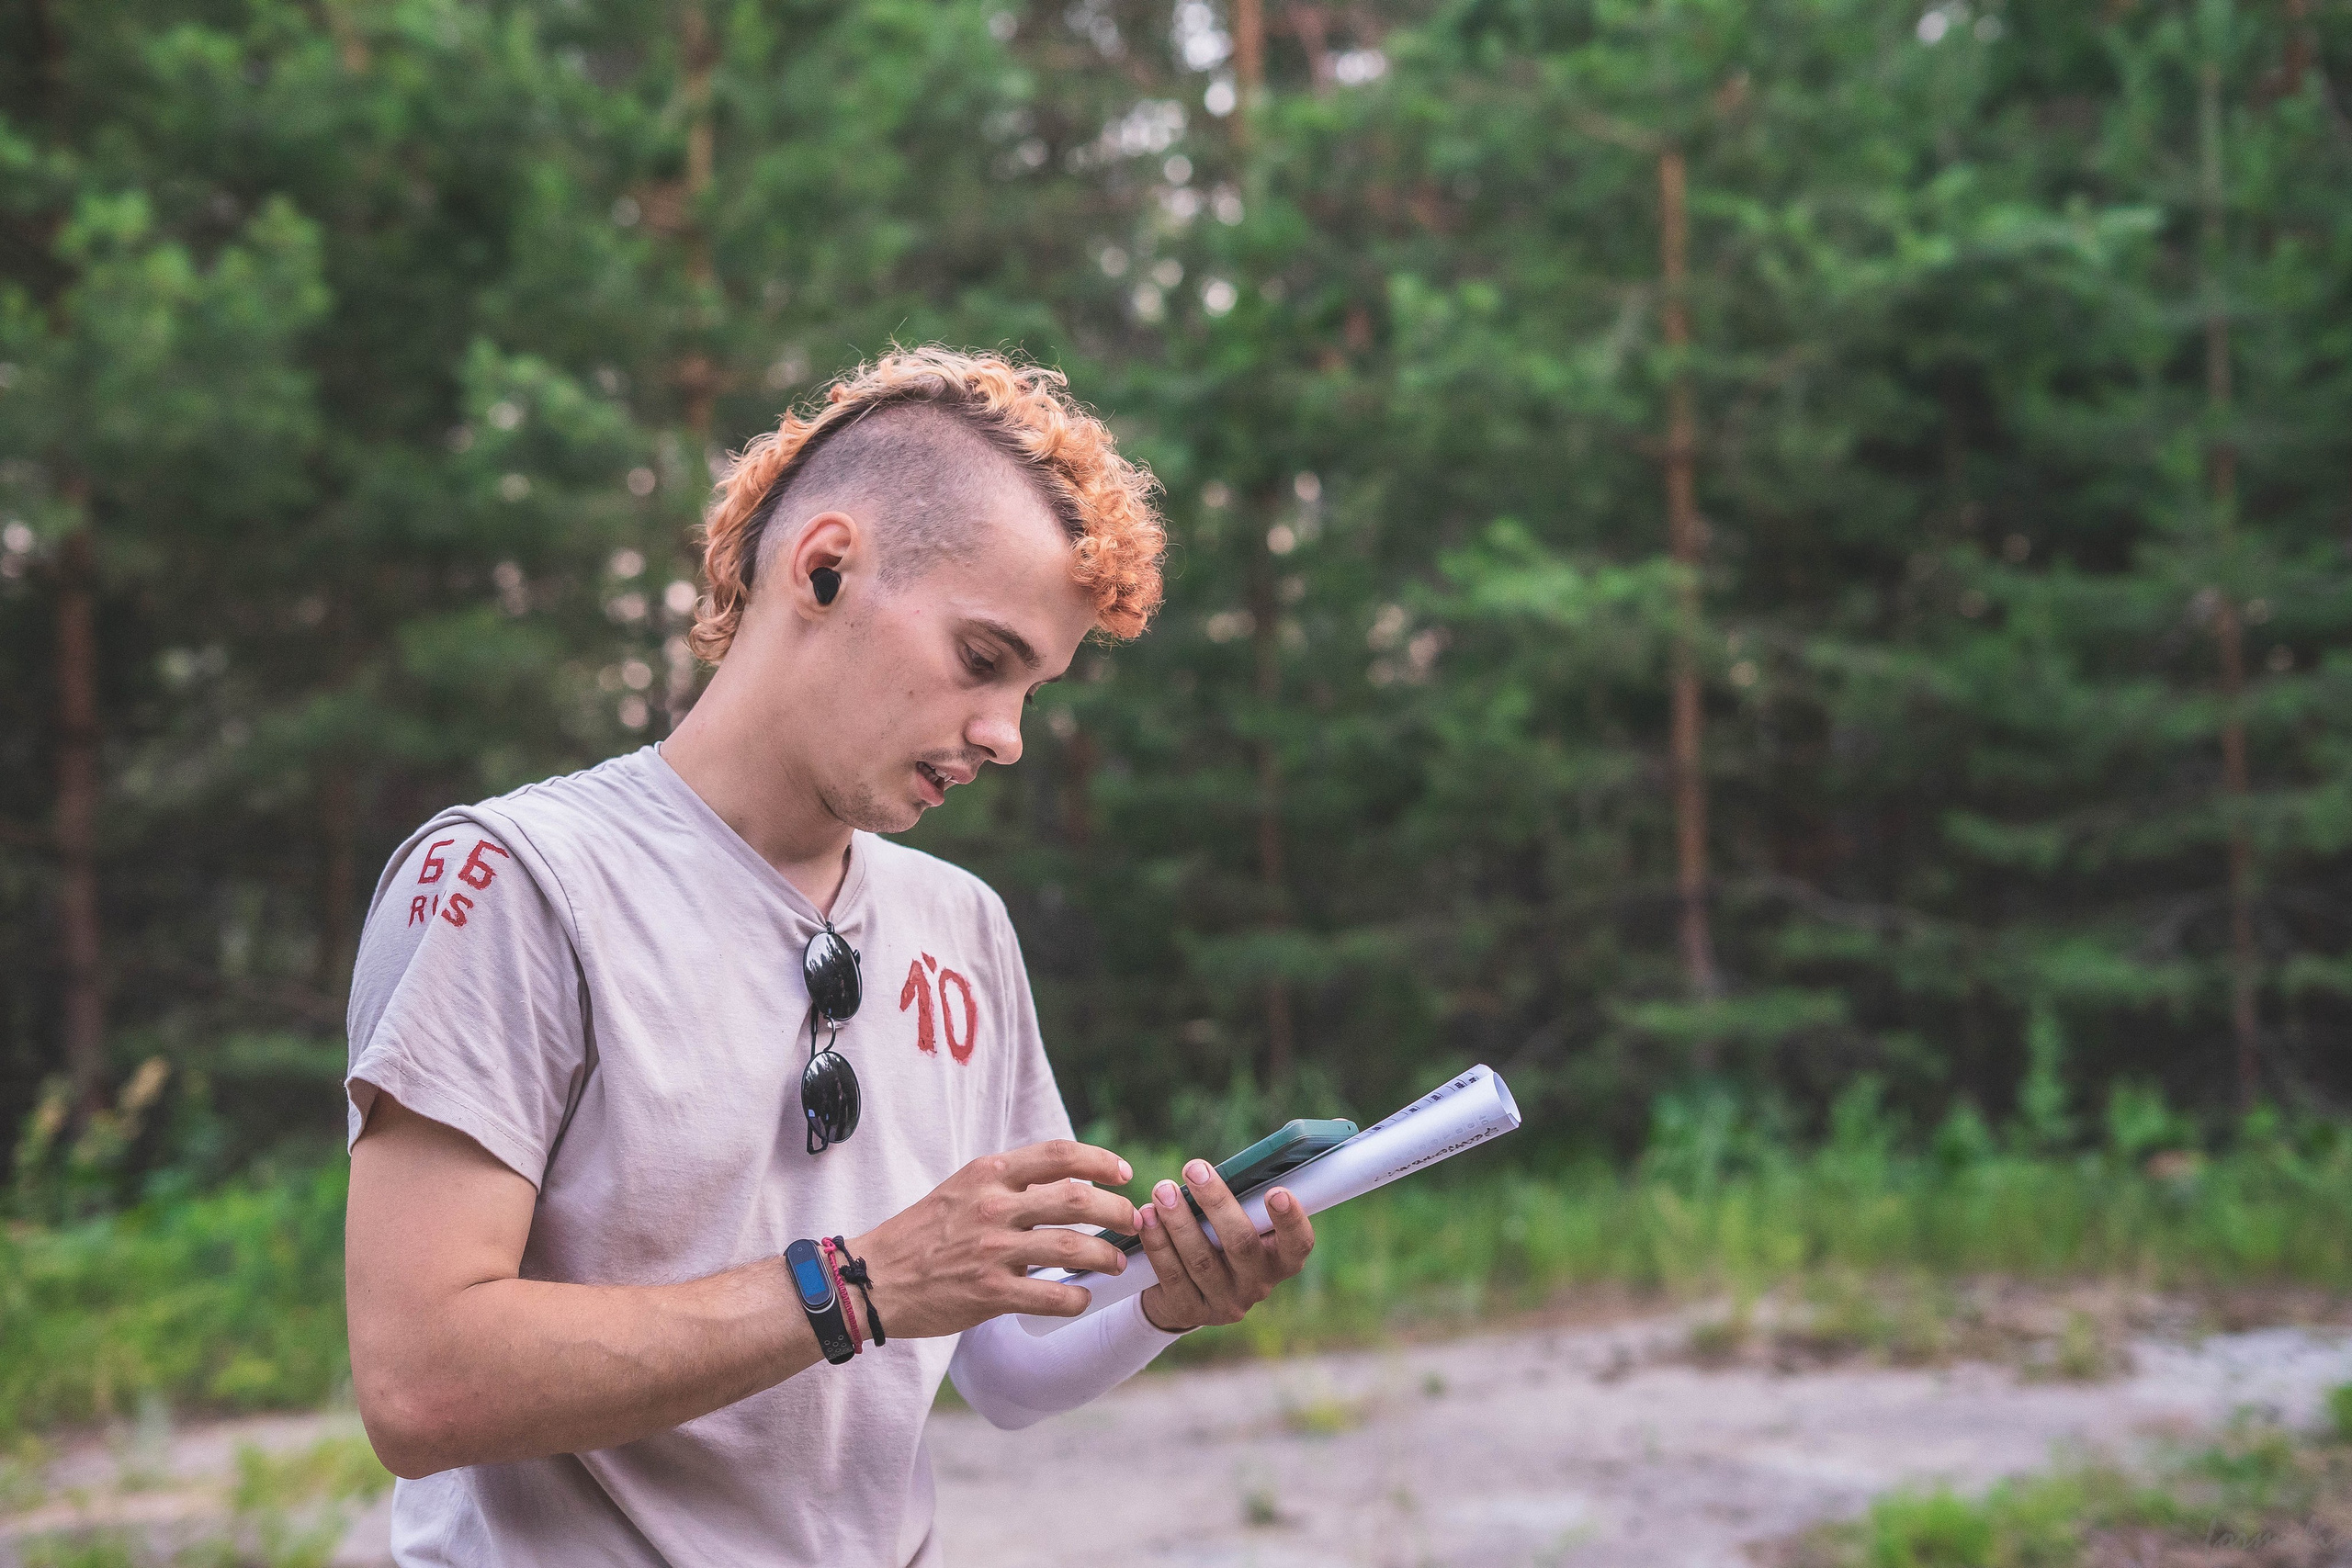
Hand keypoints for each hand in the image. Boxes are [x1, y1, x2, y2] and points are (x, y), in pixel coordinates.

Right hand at [845, 1140, 1138, 1339]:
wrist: (872, 1278)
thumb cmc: (922, 1233)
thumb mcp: (962, 1190)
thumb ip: (1008, 1185)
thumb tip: (1064, 1184)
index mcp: (988, 1173)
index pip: (1058, 1154)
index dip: (1100, 1161)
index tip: (1123, 1173)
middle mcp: (992, 1206)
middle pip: (1076, 1199)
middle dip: (1116, 1211)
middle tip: (1131, 1222)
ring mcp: (991, 1250)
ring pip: (1071, 1246)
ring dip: (1105, 1255)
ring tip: (1115, 1262)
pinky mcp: (988, 1292)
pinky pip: (1050, 1295)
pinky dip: (1075, 1298)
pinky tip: (1080, 1298)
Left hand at [1135, 1159, 1314, 1332]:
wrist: (1189, 1293)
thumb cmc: (1221, 1239)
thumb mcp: (1241, 1225)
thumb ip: (1243, 1201)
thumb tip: (1226, 1163)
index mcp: (1280, 1260)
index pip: (1298, 1243)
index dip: (1291, 1220)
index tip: (1277, 1191)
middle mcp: (1258, 1285)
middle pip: (1241, 1244)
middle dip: (1216, 1202)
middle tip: (1194, 1169)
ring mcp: (1225, 1302)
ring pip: (1200, 1259)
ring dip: (1178, 1220)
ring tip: (1162, 1190)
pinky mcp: (1191, 1310)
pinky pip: (1172, 1275)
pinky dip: (1157, 1242)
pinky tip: (1147, 1217)